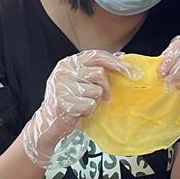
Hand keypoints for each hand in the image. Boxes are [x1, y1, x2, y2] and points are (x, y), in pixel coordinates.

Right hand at [22, 50, 139, 167]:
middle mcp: (63, 72)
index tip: (130, 70)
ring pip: (96, 91)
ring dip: (95, 101)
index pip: (96, 56)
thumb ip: (95, 70)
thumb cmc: (68, 101)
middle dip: (107, 88)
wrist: (49, 122)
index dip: (115, 62)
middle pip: (99, 73)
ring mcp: (62, 87)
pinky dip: (89, 111)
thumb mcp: (79, 81)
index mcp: (68, 63)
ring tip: (84, 104)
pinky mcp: (64, 103)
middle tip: (105, 97)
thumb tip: (121, 58)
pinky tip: (79, 112)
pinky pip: (90, 105)